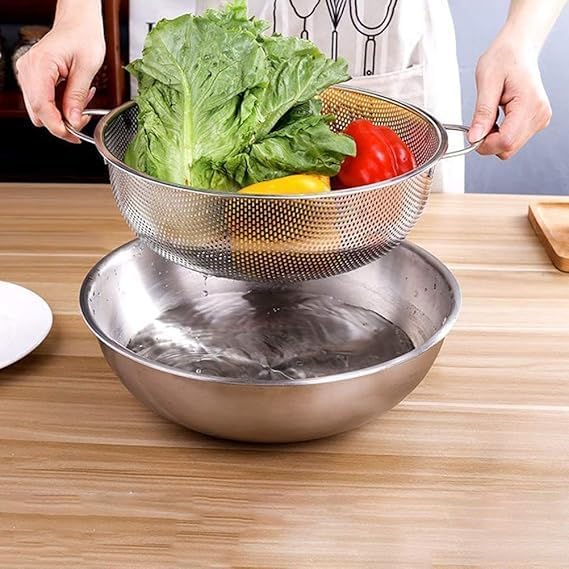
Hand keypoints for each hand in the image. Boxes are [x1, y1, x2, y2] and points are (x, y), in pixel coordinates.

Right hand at [16, 2, 104, 142]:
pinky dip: (59, 107)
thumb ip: (78, 97)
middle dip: (62, 123)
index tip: (74, 135)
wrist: (78, 24)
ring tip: (81, 104)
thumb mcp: (87, 68)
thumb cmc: (83, 37)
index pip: (42, 107)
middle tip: (84, 118)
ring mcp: (29, 74)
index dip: (58, 126)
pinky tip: (73, 99)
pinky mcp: (34, 79)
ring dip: (62, 116)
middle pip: (39, 113)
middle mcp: (29, 70)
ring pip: (40, 111)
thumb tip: (74, 121)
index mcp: (40, 65)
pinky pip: (43, 102)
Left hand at [468, 35, 551, 159]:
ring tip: (492, 114)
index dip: (485, 143)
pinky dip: (501, 134)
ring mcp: (540, 119)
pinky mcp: (536, 122)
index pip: (506, 141)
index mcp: (530, 104)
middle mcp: (539, 114)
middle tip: (481, 121)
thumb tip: (474, 137)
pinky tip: (499, 118)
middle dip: (488, 141)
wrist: (518, 50)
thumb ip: (482, 113)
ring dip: (494, 138)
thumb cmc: (504, 59)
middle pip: (508, 148)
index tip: (473, 132)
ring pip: (510, 147)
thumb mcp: (487, 82)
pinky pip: (513, 140)